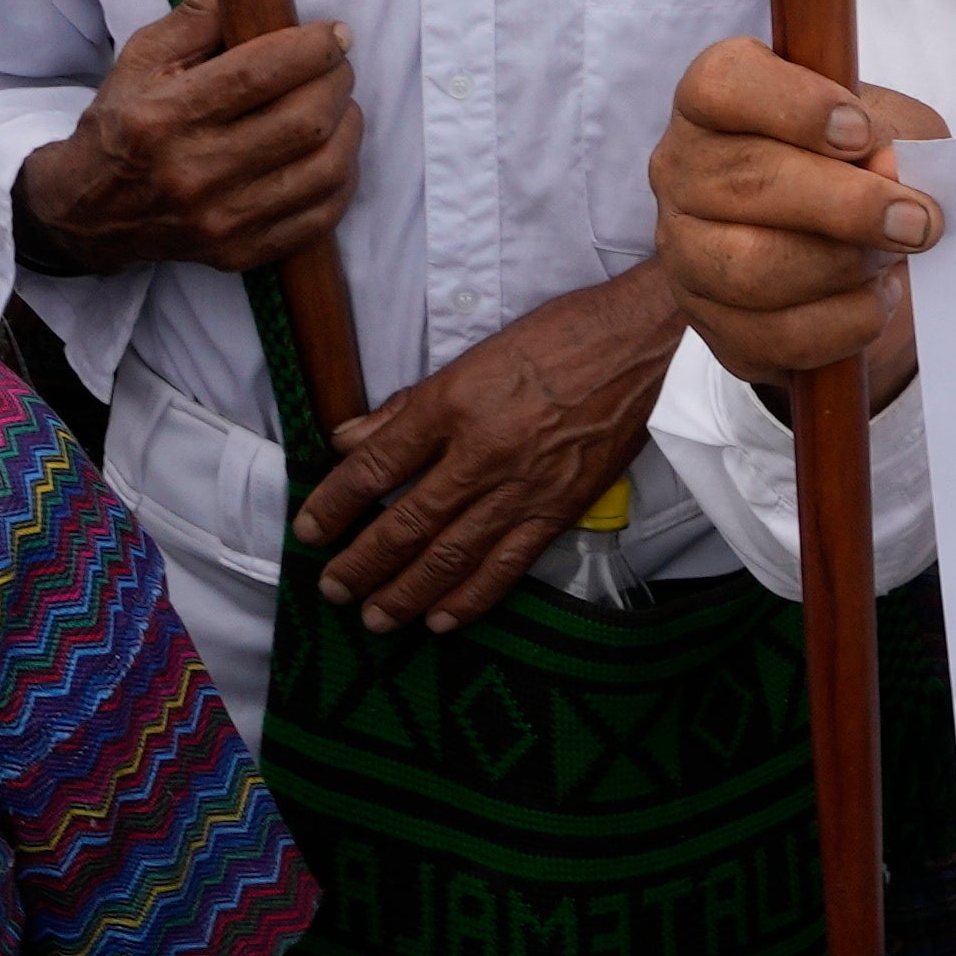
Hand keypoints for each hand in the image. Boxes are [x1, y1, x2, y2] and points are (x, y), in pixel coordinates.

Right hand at [29, 8, 358, 277]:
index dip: (313, 47)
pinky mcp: (237, 252)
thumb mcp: (141, 58)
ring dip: (348, 129)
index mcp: (164, 117)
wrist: (88, 211)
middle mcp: (193, 173)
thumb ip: (197, 16)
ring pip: (322, 171)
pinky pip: (318, 219)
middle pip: (303, 121)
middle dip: (337, 82)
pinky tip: (333, 153)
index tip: (336, 33)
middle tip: (338, 65)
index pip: (260, 74)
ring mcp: (219, 220)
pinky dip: (341, 181)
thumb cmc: (122, 123)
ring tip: (339, 106)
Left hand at [287, 267, 681, 630]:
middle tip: (332, 590)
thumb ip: (408, 405)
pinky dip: (473, 597)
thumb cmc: (561, 337)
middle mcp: (482, 452)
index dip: (336, 502)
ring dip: (406, 591)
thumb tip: (349, 438)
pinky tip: (443, 618)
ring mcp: (523, 487)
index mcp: (454, 403)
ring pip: (452, 554)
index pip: (377, 464)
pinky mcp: (560, 509)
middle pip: (407, 521)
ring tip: (375, 617)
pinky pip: (507, 564)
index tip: (310, 529)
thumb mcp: (473, 356)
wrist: (645, 345)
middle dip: (362, 562)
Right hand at [650, 31, 955, 392]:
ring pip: (752, 266)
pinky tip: (876, 298)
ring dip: (843, 266)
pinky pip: (773, 334)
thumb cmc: (863, 163)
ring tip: (892, 256)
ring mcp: (684, 249)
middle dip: (847, 205)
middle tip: (918, 221)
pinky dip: (843, 322)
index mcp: (714, 99)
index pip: (722, 84)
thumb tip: (888, 173)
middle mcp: (681, 169)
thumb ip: (898, 139)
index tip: (861, 133)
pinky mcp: (707, 321)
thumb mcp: (895, 129)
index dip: (794, 107)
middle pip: (747, 182)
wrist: (850, 241)